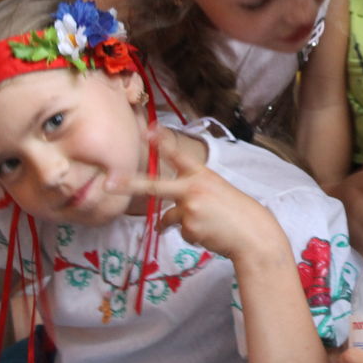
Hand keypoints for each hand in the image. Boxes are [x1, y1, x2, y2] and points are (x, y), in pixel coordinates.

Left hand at [106, 127, 280, 259]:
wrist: (254, 234)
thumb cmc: (238, 213)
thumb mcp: (217, 192)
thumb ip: (192, 195)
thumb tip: (165, 216)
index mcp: (203, 175)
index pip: (179, 155)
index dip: (161, 140)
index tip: (146, 127)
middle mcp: (193, 187)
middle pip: (153, 187)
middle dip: (129, 184)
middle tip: (108, 182)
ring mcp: (189, 207)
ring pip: (169, 218)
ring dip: (183, 224)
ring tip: (210, 225)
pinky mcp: (189, 227)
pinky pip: (181, 232)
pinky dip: (193, 235)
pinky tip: (211, 233)